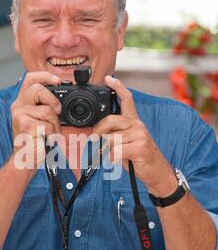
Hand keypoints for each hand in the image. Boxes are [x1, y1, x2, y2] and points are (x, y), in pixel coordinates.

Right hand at [10, 72, 61, 171]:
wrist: (27, 159)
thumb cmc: (37, 140)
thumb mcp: (45, 120)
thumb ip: (51, 106)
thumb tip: (69, 96)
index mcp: (24, 101)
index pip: (30, 78)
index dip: (45, 75)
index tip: (57, 80)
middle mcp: (18, 105)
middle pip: (38, 89)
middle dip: (53, 101)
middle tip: (58, 112)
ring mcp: (19, 115)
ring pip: (47, 110)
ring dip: (55, 124)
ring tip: (51, 133)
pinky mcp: (23, 126)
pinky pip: (46, 125)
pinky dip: (52, 134)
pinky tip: (46, 140)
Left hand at [92, 75, 176, 195]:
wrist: (156, 171)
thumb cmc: (137, 157)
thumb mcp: (125, 142)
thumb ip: (113, 134)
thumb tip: (94, 135)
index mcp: (134, 121)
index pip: (127, 99)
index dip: (118, 87)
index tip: (108, 78)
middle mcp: (137, 125)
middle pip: (110, 120)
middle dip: (97, 131)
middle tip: (93, 141)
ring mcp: (140, 135)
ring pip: (110, 139)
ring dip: (105, 151)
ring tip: (111, 156)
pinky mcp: (139, 147)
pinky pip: (115, 151)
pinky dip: (111, 159)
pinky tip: (118, 161)